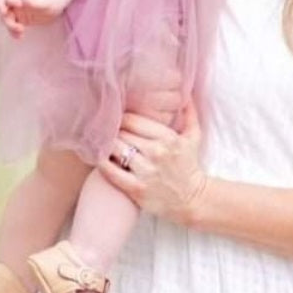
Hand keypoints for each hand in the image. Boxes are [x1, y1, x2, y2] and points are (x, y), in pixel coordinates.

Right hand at [0, 0, 69, 37]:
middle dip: (5, 16)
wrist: (56, 2)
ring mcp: (17, 11)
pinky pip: (12, 26)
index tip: (20, 4)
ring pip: (5, 18)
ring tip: (21, 30)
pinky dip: (13, 32)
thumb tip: (24, 0)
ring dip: (10, 25)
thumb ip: (36, 1)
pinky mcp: (20, 20)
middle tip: (15, 24)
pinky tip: (19, 37)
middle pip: (3, 6)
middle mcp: (17, 1)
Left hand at [98, 101, 206, 225]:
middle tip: (104, 129)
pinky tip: (99, 157)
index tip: (116, 119)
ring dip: (107, 145)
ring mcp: (145, 171)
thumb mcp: (193, 137)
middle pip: (121, 134)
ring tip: (101, 142)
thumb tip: (185, 92)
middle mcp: (156, 152)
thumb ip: (189, 112)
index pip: (132, 120)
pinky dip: (102, 163)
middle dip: (113, 131)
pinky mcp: (136, 189)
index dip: (121, 118)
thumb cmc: (190, 165)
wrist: (192, 200)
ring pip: (115, 150)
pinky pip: (112, 172)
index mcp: (167, 137)